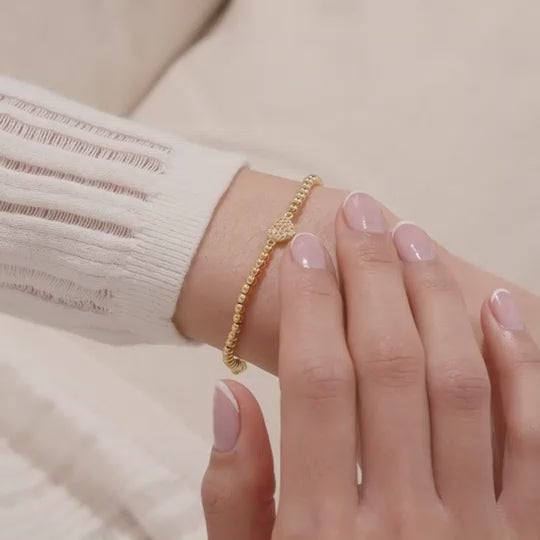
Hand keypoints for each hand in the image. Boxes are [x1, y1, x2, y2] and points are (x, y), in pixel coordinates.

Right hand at [201, 194, 539, 539]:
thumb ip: (233, 494)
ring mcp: (478, 529)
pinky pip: (534, 434)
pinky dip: (521, 364)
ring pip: (460, 383)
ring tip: (412, 238)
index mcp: (320, 531)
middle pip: (388, 363)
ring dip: (436, 299)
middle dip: (371, 276)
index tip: (304, 247)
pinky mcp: (528, 533)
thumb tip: (229, 397)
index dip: (310, 303)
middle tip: (360, 216)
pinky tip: (498, 305)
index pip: (317, 381)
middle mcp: (402, 521)